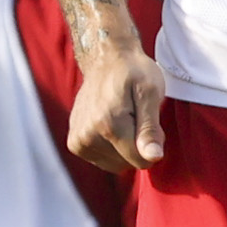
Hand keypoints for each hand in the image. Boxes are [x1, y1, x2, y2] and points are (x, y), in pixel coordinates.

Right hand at [64, 36, 163, 172]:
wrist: (106, 60)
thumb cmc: (134, 73)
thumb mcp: (151, 94)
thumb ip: (150, 129)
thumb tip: (153, 158)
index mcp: (109, 125)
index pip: (142, 160)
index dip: (153, 144)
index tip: (150, 121)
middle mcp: (88, 136)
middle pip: (129, 164)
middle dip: (139, 146)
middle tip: (138, 117)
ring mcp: (77, 141)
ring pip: (116, 165)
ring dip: (125, 147)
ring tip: (125, 119)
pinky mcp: (74, 143)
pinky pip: (103, 160)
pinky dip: (112, 148)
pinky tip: (112, 125)